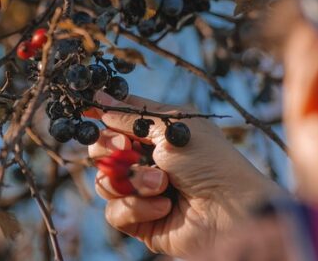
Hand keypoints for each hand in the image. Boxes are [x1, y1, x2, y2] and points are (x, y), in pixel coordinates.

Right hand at [88, 91, 281, 257]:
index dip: (101, 116)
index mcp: (156, 133)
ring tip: (161, 184)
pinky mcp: (139, 219)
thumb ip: (131, 115)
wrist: (229, 209)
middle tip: (128, 148)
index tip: (88, 112)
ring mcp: (141, 191)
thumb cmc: (210, 161)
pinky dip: (137, 207)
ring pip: (104, 181)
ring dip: (131, 180)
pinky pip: (115, 211)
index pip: (117, 120)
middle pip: (101, 150)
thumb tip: (98, 97)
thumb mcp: (170, 127)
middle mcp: (146, 160)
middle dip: (110, 148)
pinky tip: (164, 206)